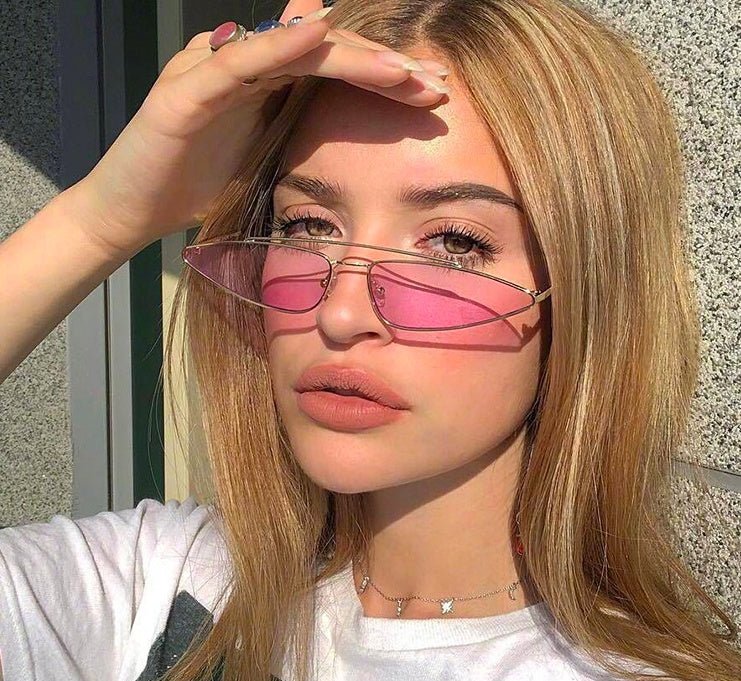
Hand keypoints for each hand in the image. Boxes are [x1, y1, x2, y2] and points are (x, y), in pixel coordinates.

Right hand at [69, 0, 449, 258]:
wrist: (132, 211)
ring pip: (293, 50)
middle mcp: (245, 65)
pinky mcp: (185, 92)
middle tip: (435, 85)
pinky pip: (238, 62)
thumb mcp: (261, 156)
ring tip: (402, 70)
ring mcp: (213, 71)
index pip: (337, 69)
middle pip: (326, 54)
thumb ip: (296, 128)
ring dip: (352, 56)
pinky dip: (278, 45)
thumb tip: (339, 124)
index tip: (433, 96)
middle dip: (384, 68)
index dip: (385, 78)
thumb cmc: (195, 184)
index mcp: (269, 83)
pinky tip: (319, 34)